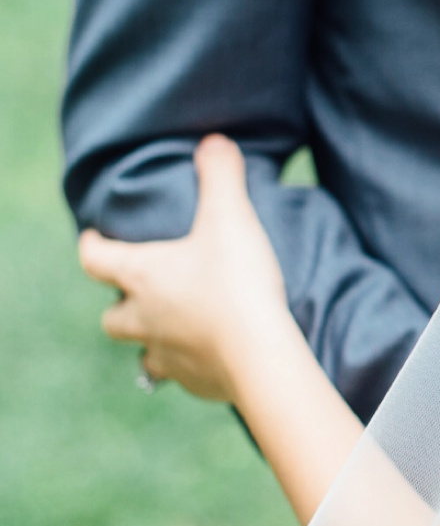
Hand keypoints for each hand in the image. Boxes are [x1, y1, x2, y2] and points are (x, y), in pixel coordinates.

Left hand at [79, 136, 295, 405]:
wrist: (262, 356)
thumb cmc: (238, 283)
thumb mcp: (231, 216)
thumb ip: (221, 175)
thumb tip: (214, 141)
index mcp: (142, 277)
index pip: (95, 259)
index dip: (92, 245)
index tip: (95, 237)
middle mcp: (145, 320)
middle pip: (112, 319)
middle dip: (121, 305)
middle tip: (142, 291)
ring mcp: (168, 357)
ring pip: (144, 356)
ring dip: (153, 342)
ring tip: (176, 329)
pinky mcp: (197, 384)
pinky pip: (183, 377)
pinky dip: (191, 365)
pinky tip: (212, 356)